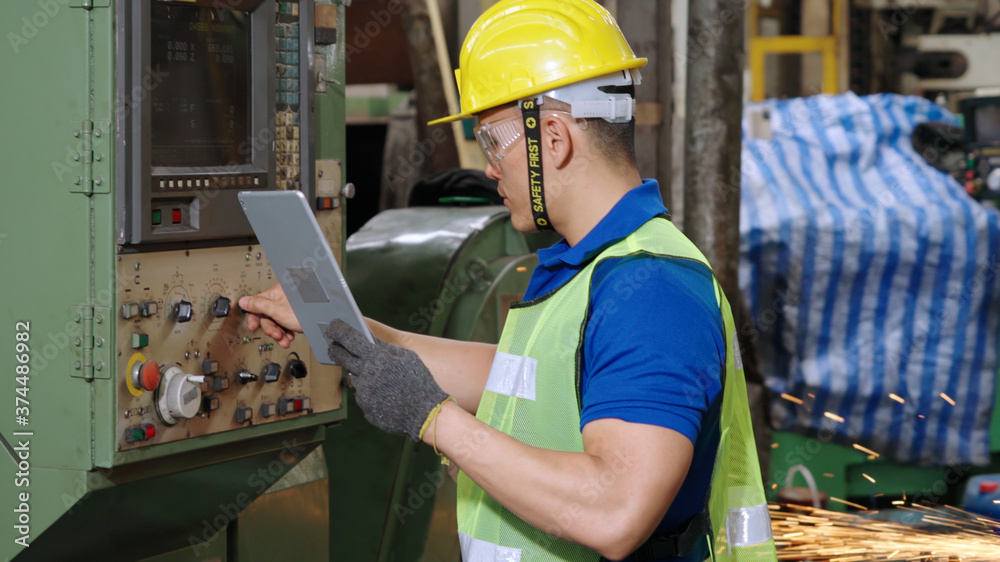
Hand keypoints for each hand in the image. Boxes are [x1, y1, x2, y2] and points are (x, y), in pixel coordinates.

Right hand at [239, 284, 301, 347]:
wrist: (324, 321)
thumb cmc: (305, 312)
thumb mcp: (277, 311)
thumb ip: (258, 306)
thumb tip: (243, 301)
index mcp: (276, 292)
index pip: (257, 303)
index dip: (253, 316)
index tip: (253, 327)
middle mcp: (283, 297)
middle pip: (267, 315)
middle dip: (271, 329)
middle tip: (276, 335)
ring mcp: (290, 306)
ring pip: (277, 322)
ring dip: (279, 333)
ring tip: (285, 339)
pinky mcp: (296, 315)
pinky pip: (286, 324)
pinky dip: (287, 332)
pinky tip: (291, 336)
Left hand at [326, 319, 448, 440]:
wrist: (426, 414)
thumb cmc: (419, 382)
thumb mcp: (406, 357)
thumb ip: (385, 348)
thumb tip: (368, 339)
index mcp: (377, 358)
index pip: (350, 339)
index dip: (339, 330)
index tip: (332, 326)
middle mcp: (366, 374)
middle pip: (342, 357)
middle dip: (336, 350)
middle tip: (333, 346)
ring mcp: (364, 393)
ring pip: (356, 378)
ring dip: (363, 376)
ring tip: (383, 380)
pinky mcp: (365, 408)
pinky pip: (364, 396)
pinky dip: (372, 394)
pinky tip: (386, 396)